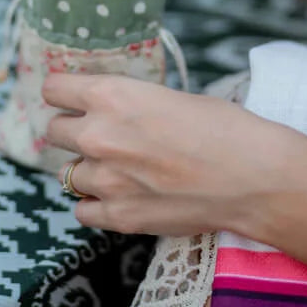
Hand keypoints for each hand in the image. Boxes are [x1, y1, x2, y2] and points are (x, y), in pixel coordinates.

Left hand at [43, 74, 296, 235]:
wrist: (254, 177)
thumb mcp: (169, 97)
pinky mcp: (118, 216)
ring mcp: (105, 179)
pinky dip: (95, 205)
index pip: (53, 89)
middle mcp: (97, 134)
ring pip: (66, 173)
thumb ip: (128, 103)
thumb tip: (110, 110)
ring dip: (86, 169)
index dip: (64, 94)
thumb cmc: (223, 128)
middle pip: (54, 131)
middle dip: (74, 131)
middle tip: (102, 136)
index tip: (72, 100)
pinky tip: (118, 197)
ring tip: (118, 169)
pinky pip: (81, 211)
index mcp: (110, 95)